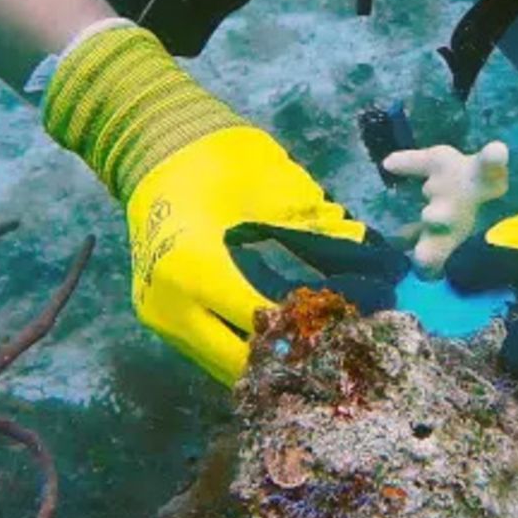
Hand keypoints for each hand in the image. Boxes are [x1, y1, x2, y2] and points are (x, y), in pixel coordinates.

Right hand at [43, 26, 403, 383]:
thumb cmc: (220, 161)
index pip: (259, 317)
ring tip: (309, 350)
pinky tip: (278, 343)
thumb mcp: (271, 187)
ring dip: (266, 364)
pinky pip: (209, 355)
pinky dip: (244, 354)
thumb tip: (359, 253)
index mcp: (196, 264)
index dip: (303, 327)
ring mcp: (161, 317)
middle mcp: (171, 301)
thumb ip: (309, 229)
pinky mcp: (159, 321)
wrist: (157, 150)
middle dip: (287, 357)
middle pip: (240, 360)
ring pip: (223, 367)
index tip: (343, 327)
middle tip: (331, 349)